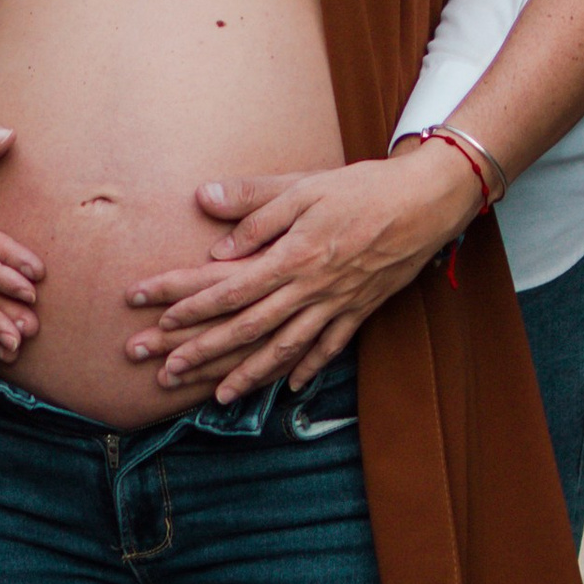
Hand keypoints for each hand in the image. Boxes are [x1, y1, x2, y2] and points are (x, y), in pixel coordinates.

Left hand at [121, 140, 480, 400]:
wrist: (429, 202)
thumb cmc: (364, 187)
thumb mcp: (304, 185)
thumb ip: (255, 203)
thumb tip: (207, 205)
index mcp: (292, 256)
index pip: (229, 288)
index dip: (188, 305)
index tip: (154, 318)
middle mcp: (310, 289)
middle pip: (247, 328)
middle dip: (202, 352)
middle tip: (164, 372)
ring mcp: (336, 306)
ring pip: (284, 350)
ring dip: (247, 376)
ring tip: (215, 397)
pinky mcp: (360, 311)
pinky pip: (329, 348)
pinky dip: (307, 370)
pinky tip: (289, 387)